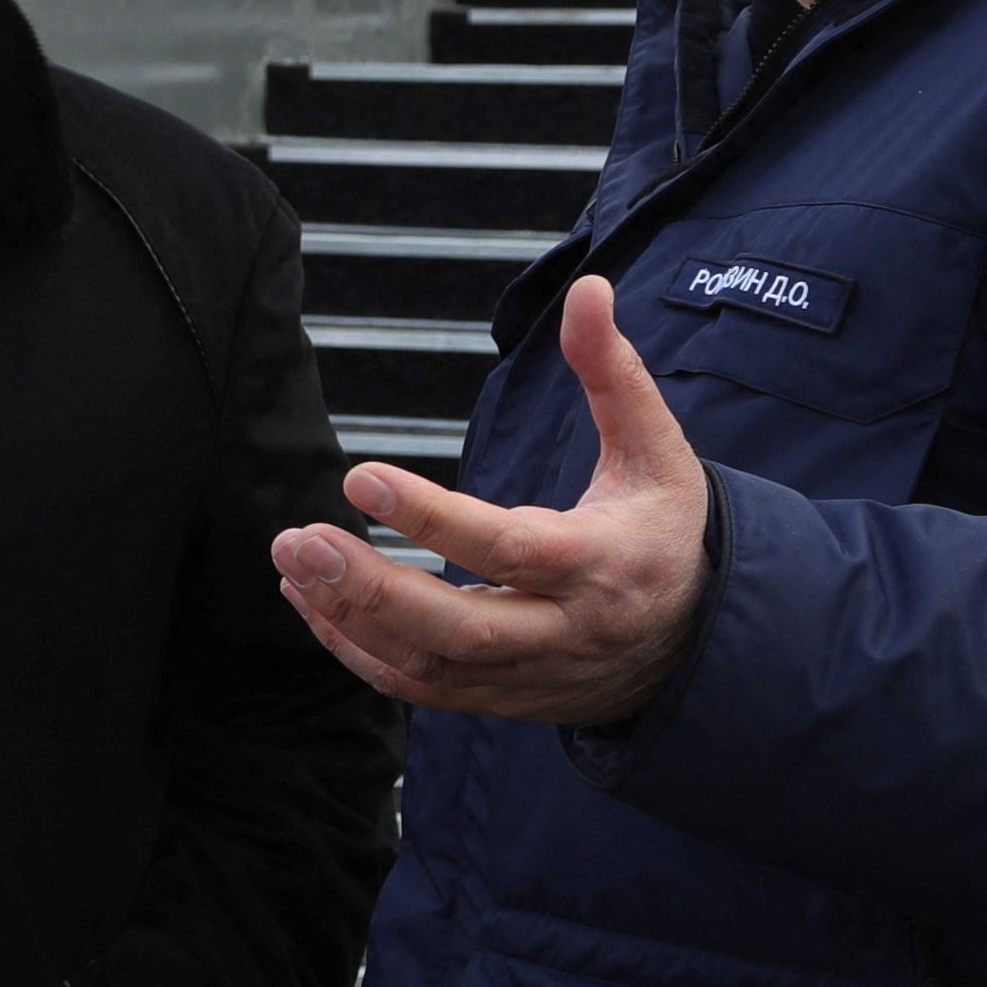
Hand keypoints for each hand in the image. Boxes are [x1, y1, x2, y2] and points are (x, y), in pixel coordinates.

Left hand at [269, 276, 710, 726]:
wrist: (696, 640)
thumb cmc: (664, 528)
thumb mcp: (657, 448)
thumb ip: (613, 370)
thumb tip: (590, 288)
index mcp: (602, 562)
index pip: (508, 547)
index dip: (431, 518)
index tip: (361, 478)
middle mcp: (563, 630)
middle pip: (458, 629)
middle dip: (370, 589)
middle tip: (300, 539)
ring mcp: (529, 674)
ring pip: (429, 667)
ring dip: (349, 619)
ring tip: (290, 560)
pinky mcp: (501, 698)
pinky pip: (419, 688)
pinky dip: (356, 652)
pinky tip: (310, 602)